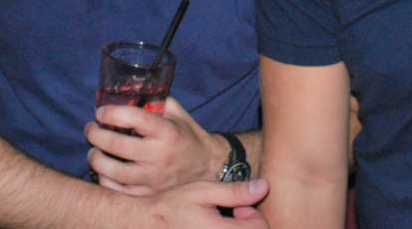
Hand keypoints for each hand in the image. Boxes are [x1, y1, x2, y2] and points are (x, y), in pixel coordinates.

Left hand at [86, 97, 227, 195]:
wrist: (206, 166)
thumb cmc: (186, 135)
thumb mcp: (176, 113)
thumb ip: (154, 102)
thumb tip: (127, 96)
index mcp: (167, 132)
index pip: (135, 118)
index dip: (113, 113)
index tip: (101, 112)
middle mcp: (159, 155)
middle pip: (117, 145)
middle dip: (96, 134)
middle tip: (91, 129)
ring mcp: (153, 178)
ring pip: (113, 171)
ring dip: (96, 159)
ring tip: (93, 151)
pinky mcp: (148, 194)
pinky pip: (117, 190)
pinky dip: (104, 180)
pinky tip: (104, 170)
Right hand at [139, 178, 269, 226]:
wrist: (146, 223)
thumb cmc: (173, 206)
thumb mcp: (203, 191)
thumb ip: (235, 192)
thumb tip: (265, 186)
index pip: (260, 228)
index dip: (255, 214)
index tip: (240, 206)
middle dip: (248, 225)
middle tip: (234, 213)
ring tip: (224, 221)